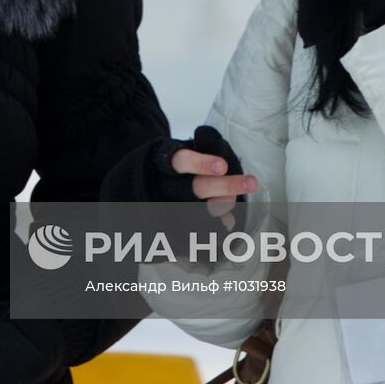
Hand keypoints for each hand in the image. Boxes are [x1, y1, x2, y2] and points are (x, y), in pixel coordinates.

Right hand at [100, 126, 256, 227]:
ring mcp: (165, 211)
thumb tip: (218, 148)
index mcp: (161, 163)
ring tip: (237, 199)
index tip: (223, 166)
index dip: (200, 164)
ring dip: (225, 205)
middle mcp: (162, 188)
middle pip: (195, 190)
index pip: (179, 162)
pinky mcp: (170, 230)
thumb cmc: (168, 169)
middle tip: (252, 182)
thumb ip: (198, 147)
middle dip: (226, 186)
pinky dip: (217, 229)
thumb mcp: (175, 151)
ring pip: (200, 212)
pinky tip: (228, 222)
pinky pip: (197, 235)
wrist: (133, 194)